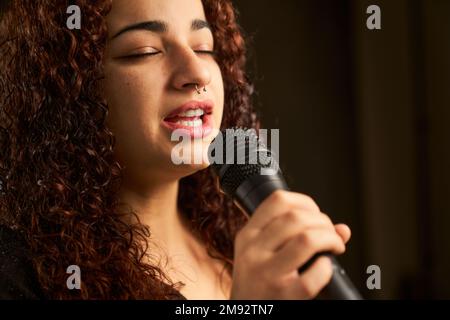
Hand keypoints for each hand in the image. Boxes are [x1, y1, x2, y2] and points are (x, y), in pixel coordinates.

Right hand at [230, 190, 350, 299]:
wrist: (248, 313)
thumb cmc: (259, 283)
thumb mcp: (262, 254)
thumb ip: (295, 235)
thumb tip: (342, 229)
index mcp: (247, 235)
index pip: (277, 200)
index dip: (305, 202)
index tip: (315, 214)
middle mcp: (253, 251)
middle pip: (296, 217)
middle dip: (323, 222)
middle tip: (330, 236)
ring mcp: (266, 273)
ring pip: (307, 239)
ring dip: (330, 239)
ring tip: (334, 248)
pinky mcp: (282, 294)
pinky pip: (314, 274)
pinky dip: (326, 268)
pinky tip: (324, 268)